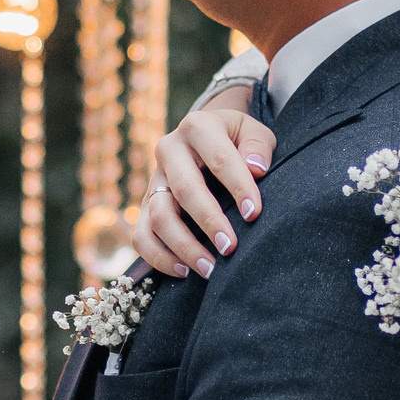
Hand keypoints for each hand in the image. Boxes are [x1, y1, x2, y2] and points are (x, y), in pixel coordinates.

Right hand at [129, 86, 275, 278]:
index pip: (219, 159)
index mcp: (198, 127)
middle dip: (208, 221)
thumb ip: (258, 145)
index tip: (255, 214)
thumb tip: (257, 168)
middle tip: (230, 248)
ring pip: (158, 216)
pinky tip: (184, 272)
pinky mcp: (145, 205)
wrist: (206, 140)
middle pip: (184, 189)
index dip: (238, 187)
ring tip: (211, 269)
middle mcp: (169, 151)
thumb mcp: (252, 131)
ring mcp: (153, 180)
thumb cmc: (236, 141)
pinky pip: (141, 236)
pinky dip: (158, 257)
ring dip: (184, 246)